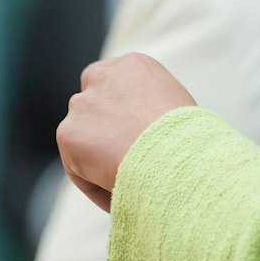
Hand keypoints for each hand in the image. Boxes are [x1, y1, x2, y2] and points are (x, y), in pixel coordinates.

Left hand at [56, 53, 195, 212]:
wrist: (173, 156)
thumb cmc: (190, 141)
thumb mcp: (178, 110)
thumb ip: (152, 109)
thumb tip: (144, 134)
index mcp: (134, 65)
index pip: (114, 83)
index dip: (120, 111)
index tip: (132, 138)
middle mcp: (103, 76)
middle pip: (91, 103)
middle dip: (99, 129)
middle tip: (120, 160)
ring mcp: (82, 104)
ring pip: (82, 137)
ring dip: (96, 159)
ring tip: (125, 185)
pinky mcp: (68, 134)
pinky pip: (78, 168)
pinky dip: (94, 185)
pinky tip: (120, 195)